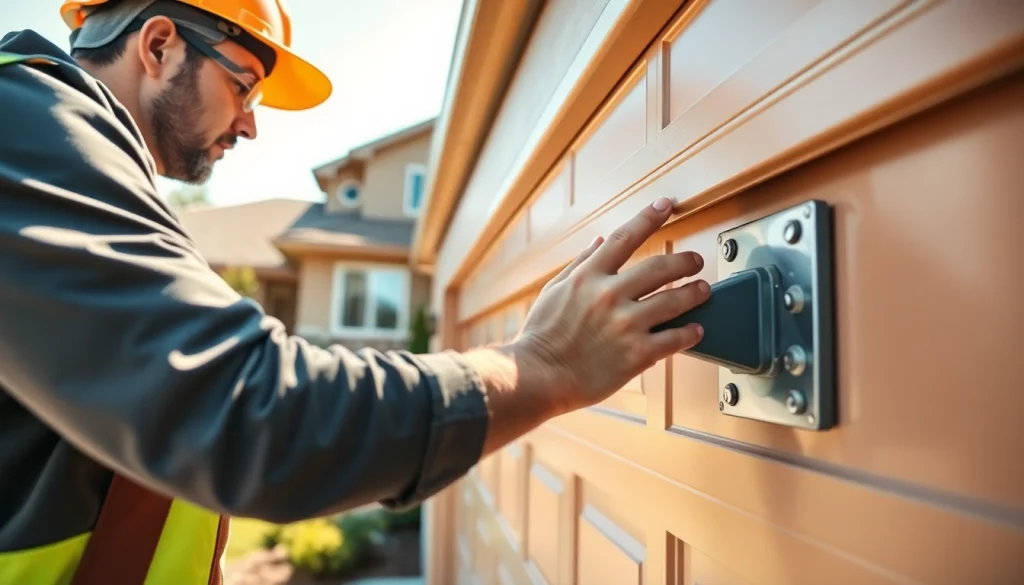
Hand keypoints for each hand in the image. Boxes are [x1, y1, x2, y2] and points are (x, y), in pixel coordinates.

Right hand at [513, 197, 708, 413]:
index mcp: (588, 277)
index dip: (648, 217)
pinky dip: (690, 333)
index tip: (665, 205)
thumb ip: (580, 263)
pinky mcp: (636, 354)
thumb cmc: (542, 336)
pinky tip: (696, 330)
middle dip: (685, 261)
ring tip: (703, 290)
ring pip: (674, 300)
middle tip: (696, 261)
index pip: (624, 237)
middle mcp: (609, 296)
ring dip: (695, 293)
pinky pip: (674, 339)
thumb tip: (599, 241)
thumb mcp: (554, 290)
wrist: (538, 376)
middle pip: (660, 267)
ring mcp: (625, 325)